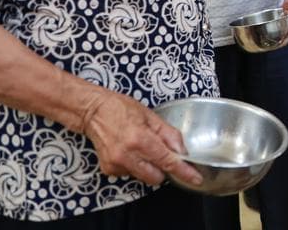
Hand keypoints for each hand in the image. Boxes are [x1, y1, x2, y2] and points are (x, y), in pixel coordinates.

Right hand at [80, 90, 201, 186]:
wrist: (93, 112)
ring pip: (144, 177)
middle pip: (157, 177)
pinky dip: (135, 166)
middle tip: (161, 153)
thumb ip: (169, 135)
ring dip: (149, 167)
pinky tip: (129, 151)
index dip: (183, 171)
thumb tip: (182, 151)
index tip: (195, 178)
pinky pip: (130, 174)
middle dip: (164, 169)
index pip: (167, 161)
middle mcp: (127, 155)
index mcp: (140, 139)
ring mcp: (116, 164)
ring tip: (141, 147)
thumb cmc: (121, 109)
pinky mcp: (109, 169)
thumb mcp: (151, 116)